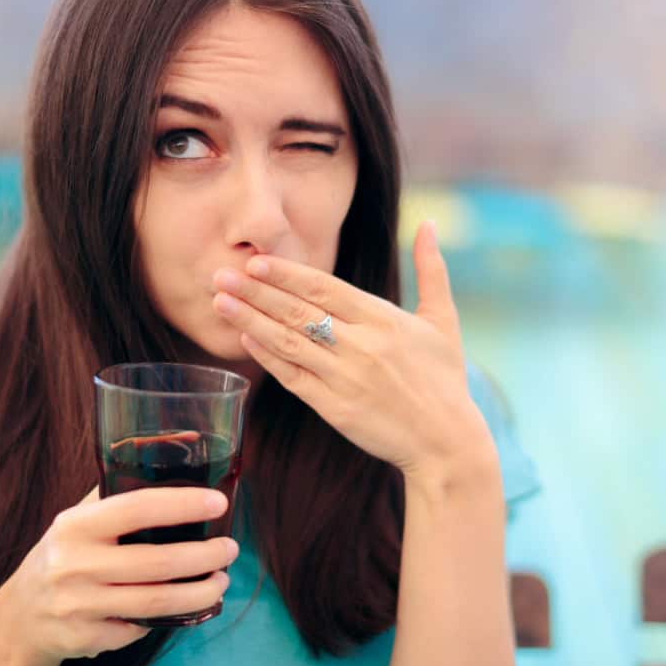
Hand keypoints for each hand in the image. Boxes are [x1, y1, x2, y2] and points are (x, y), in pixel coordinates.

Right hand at [0, 486, 238, 665]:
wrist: (21, 617)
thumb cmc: (64, 555)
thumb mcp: (77, 520)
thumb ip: (116, 494)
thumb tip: (176, 451)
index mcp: (75, 526)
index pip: (137, 508)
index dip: (183, 504)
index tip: (218, 502)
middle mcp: (75, 565)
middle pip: (157, 563)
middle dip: (204, 557)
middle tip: (230, 549)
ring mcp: (80, 606)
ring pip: (156, 603)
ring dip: (199, 593)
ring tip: (221, 581)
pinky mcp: (87, 639)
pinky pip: (140, 629)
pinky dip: (168, 618)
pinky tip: (185, 606)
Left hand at [211, 220, 495, 477]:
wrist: (446, 442)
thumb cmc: (444, 379)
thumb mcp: (444, 320)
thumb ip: (432, 269)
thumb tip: (429, 223)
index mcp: (384, 319)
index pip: (324, 288)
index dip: (287, 274)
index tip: (255, 262)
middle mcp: (362, 346)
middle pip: (298, 311)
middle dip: (255, 292)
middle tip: (219, 275)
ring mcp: (346, 379)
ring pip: (289, 343)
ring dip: (250, 321)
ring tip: (219, 302)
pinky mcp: (335, 409)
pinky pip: (293, 378)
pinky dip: (268, 358)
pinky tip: (244, 340)